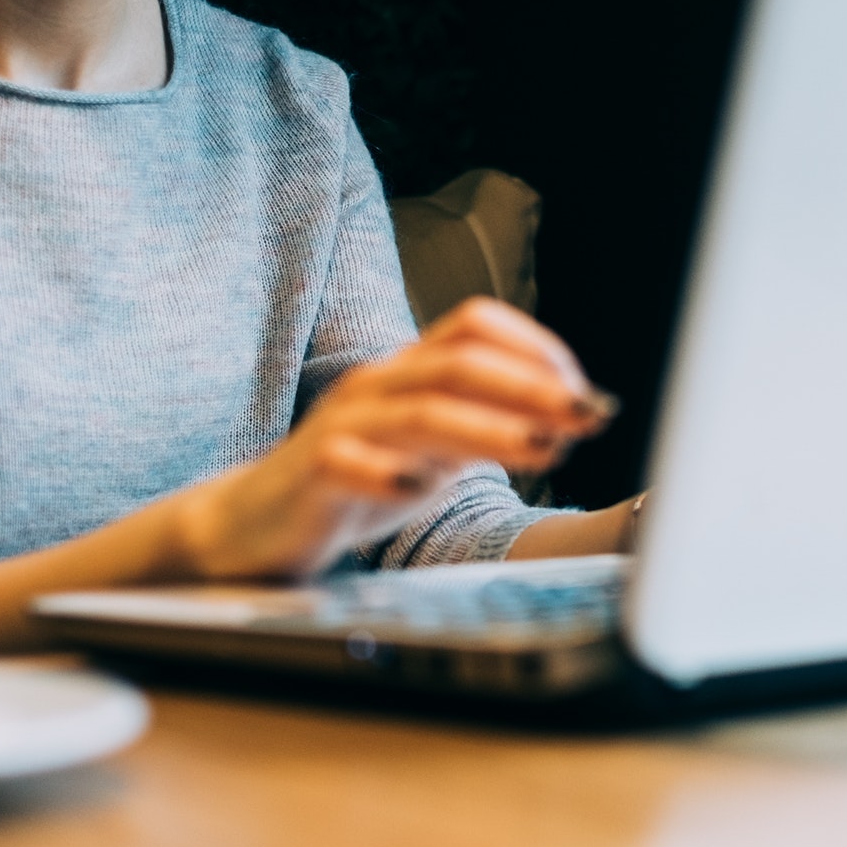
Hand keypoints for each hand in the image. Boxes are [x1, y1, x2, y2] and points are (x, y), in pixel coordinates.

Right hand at [167, 298, 614, 579]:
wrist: (259, 520)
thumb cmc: (358, 478)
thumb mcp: (435, 449)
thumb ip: (488, 429)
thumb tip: (567, 424)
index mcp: (409, 370)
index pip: (473, 326)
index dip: (535, 348)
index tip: (581, 390)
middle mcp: (378, 385)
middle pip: (457, 364)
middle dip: (531, 386)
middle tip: (587, 414)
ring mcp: (342, 425)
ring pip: (419, 412)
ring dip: (488, 427)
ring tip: (540, 449)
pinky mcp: (312, 473)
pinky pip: (347, 462)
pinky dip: (388, 474)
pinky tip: (422, 490)